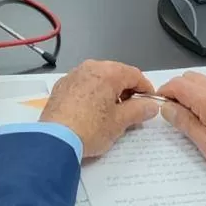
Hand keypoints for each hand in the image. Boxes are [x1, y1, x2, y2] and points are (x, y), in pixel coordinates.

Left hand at [40, 60, 159, 158]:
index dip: (145, 88)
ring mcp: (73, 74)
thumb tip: (151, 105)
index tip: (150, 103)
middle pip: (116, 73)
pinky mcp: (61, 86)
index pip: (134, 74)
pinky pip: (83, 84)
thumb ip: (138, 110)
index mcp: (107, 72)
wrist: (55, 139)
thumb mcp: (119, 122)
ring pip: (98, 78)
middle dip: (126, 90)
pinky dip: (92, 93)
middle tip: (132, 110)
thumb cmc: (91, 128)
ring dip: (109, 91)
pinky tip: (92, 111)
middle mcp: (90, 67)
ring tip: (112, 112)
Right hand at [159, 72, 205, 182]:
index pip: (177, 84)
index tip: (160, 106)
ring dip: (192, 91)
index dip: (164, 92)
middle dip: (177, 90)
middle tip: (176, 113)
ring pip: (201, 79)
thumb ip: (186, 123)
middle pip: (188, 77)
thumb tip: (165, 107)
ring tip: (194, 115)